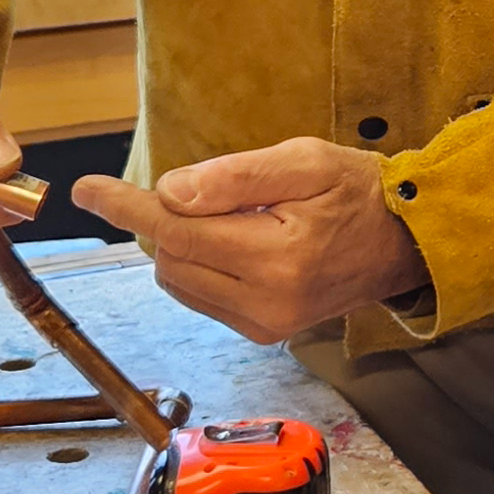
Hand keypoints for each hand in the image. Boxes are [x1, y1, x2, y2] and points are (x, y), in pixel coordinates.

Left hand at [72, 137, 419, 343]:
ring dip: (180, 243)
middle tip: (200, 189)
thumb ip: (236, 176)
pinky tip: (234, 243)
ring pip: (179, 280)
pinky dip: (198, 265)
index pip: (177, 231)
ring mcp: (265, 324)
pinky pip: (201, 296)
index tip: (86, 189)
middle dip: (165, 219)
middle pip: (170, 258)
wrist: (407, 243)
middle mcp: (268, 302)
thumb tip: (170, 193)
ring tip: (231, 216)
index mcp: (279, 258)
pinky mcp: (264, 332)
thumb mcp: (306, 161)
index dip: (127, 206)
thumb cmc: (360, 193)